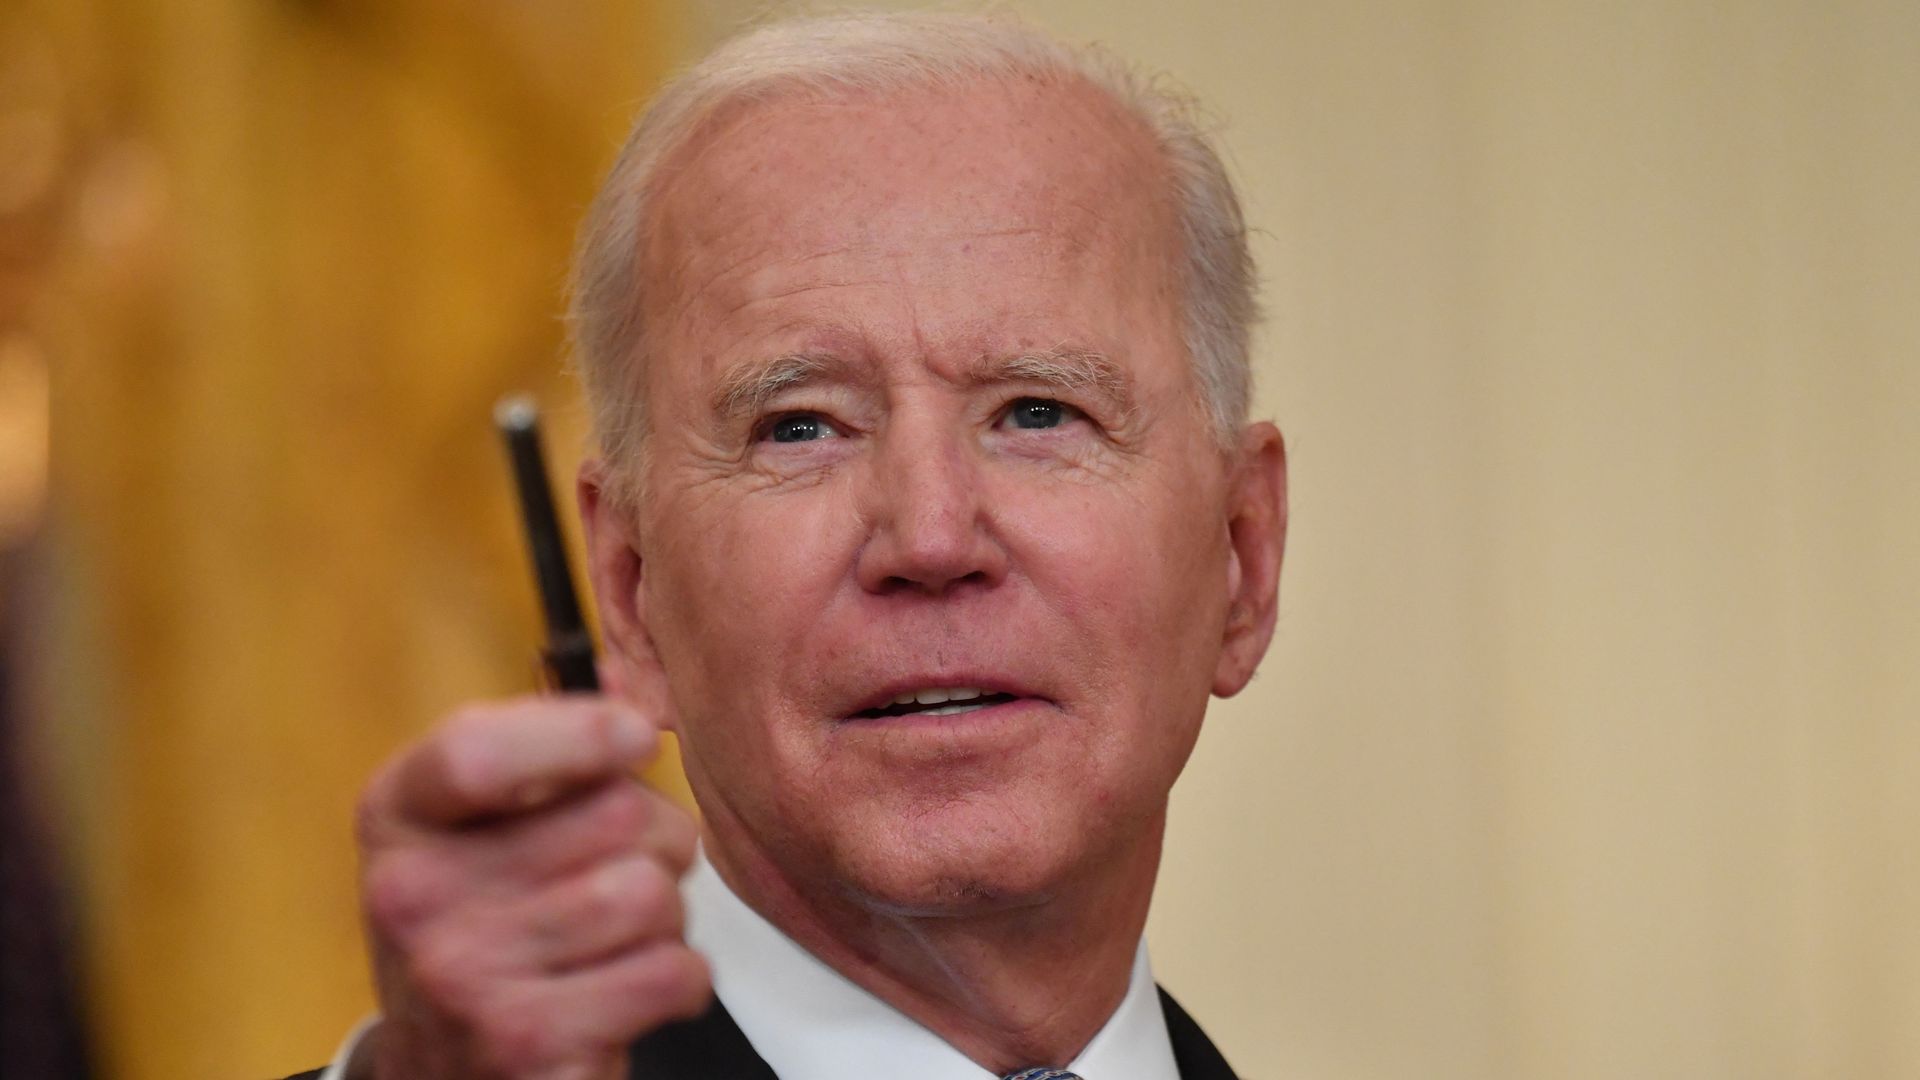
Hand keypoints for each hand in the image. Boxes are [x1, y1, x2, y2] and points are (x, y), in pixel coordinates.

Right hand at [355, 696, 708, 1078]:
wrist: (441, 1068)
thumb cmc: (479, 921)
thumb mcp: (473, 824)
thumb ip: (542, 748)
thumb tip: (628, 682)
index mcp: (399, 813)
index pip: (478, 752)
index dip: (578, 732)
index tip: (635, 736)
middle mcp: (416, 894)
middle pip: (615, 816)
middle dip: (657, 836)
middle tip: (627, 866)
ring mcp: (465, 977)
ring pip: (651, 895)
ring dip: (667, 912)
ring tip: (622, 932)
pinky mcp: (528, 1045)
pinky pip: (671, 973)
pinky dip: (680, 979)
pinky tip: (632, 985)